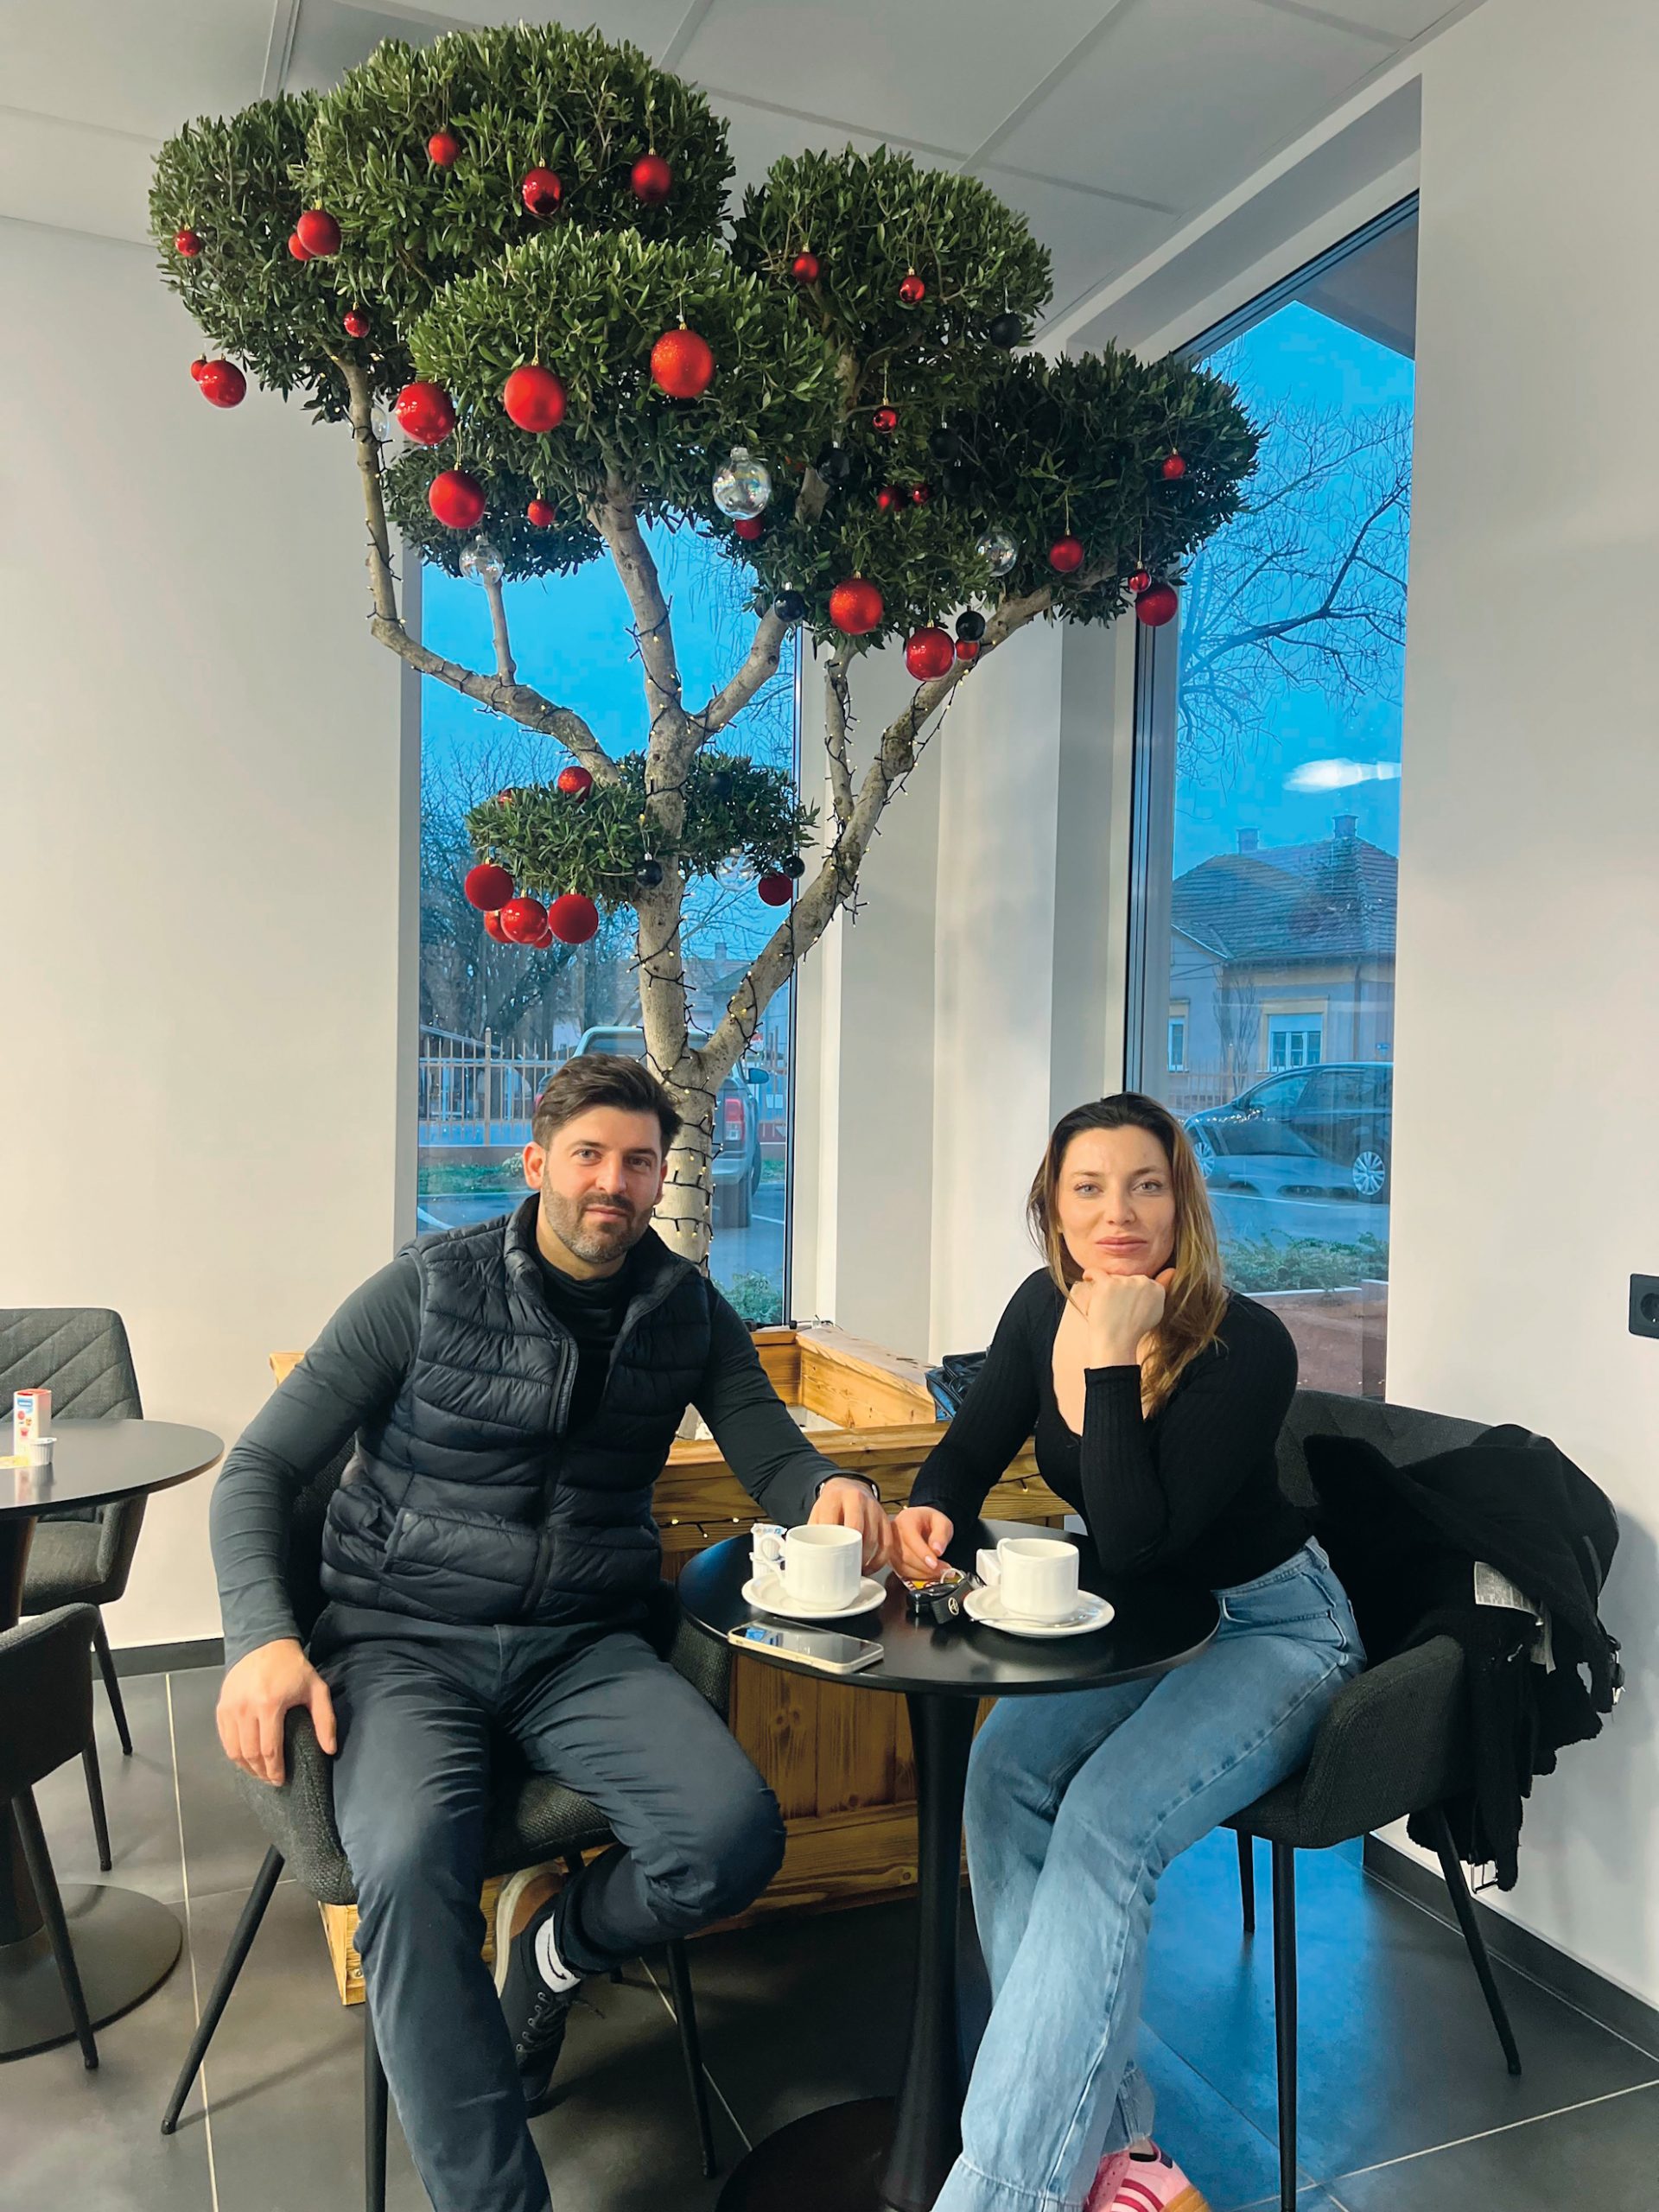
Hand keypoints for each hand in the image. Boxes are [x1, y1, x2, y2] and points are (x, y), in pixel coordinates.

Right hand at [216, 1637, 336, 1786]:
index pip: (269, 1750)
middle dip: (261, 1772)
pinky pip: (224, 1738)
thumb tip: (329, 1749)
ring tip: (259, 1772)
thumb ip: (325, 1720)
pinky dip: (234, 1752)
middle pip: (250, 1754)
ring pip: (233, 1750)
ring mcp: (230, 1707)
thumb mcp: (317, 1689)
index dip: (275, 1771)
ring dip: (246, 1766)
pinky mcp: (221, 1707)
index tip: (281, 1780)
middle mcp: (245, 1708)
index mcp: (269, 1704)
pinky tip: (245, 1758)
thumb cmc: (293, 1668)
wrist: (265, 1644)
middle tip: (271, 1780)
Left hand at [809, 1477, 896, 1570]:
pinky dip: (880, 1558)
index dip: (830, 1545)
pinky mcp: (885, 1517)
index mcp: (834, 1498)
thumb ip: (812, 1532)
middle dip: (851, 1553)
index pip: (832, 1524)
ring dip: (865, 1559)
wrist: (848, 1487)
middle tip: (844, 1569)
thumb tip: (806, 1558)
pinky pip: (887, 1542)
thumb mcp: (817, 1513)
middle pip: (856, 1529)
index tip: (828, 1562)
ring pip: (873, 1538)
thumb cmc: (831, 1506)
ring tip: (856, 1570)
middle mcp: (856, 1499)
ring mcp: (873, 1507)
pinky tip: (871, 1567)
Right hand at [892, 1506, 954, 1580]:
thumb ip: (941, 1534)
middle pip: (906, 1555)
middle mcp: (892, 1533)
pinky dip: (918, 1576)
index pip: (910, 1538)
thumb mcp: (942, 1522)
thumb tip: (937, 1550)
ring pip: (903, 1566)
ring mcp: (890, 1548)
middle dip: (926, 1567)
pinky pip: (902, 1572)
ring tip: (940, 1572)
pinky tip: (930, 1574)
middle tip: (944, 1570)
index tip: (935, 1564)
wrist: (921, 1523)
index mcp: (905, 1519)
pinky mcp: (891, 1560)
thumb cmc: (930, 1522)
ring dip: (923, 1573)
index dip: (922, 1553)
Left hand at [1069, 1267, 1173, 1366]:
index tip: (1125, 1307)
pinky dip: (1090, 1275)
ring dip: (1106, 1291)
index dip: (1130, 1295)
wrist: (1117, 1342)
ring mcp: (1125, 1282)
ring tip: (1107, 1309)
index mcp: (1156, 1288)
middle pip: (1126, 1279)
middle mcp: (1143, 1281)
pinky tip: (1087, 1279)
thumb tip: (1172, 1270)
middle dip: (1120, 1291)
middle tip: (1116, 1310)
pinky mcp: (1107, 1284)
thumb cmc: (1133, 1331)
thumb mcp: (1156, 1312)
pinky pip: (1096, 1272)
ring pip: (1112, 1278)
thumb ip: (1163, 1289)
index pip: (1140, 1283)